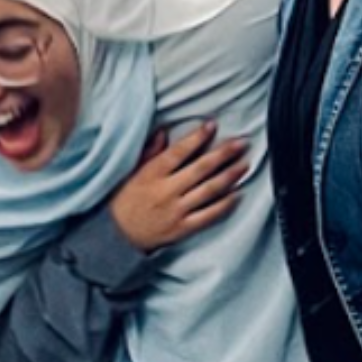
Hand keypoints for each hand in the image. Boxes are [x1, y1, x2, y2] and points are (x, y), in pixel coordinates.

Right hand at [110, 121, 248, 252]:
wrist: (115, 236)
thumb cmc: (124, 200)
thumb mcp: (131, 172)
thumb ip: (150, 152)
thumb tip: (164, 131)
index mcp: (152, 174)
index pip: (179, 151)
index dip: (197, 137)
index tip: (212, 125)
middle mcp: (166, 191)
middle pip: (201, 168)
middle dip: (223, 153)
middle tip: (241, 143)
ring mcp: (176, 211)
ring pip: (209, 190)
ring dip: (230, 176)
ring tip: (245, 164)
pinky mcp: (182, 229)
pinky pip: (209, 215)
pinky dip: (225, 204)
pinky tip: (237, 194)